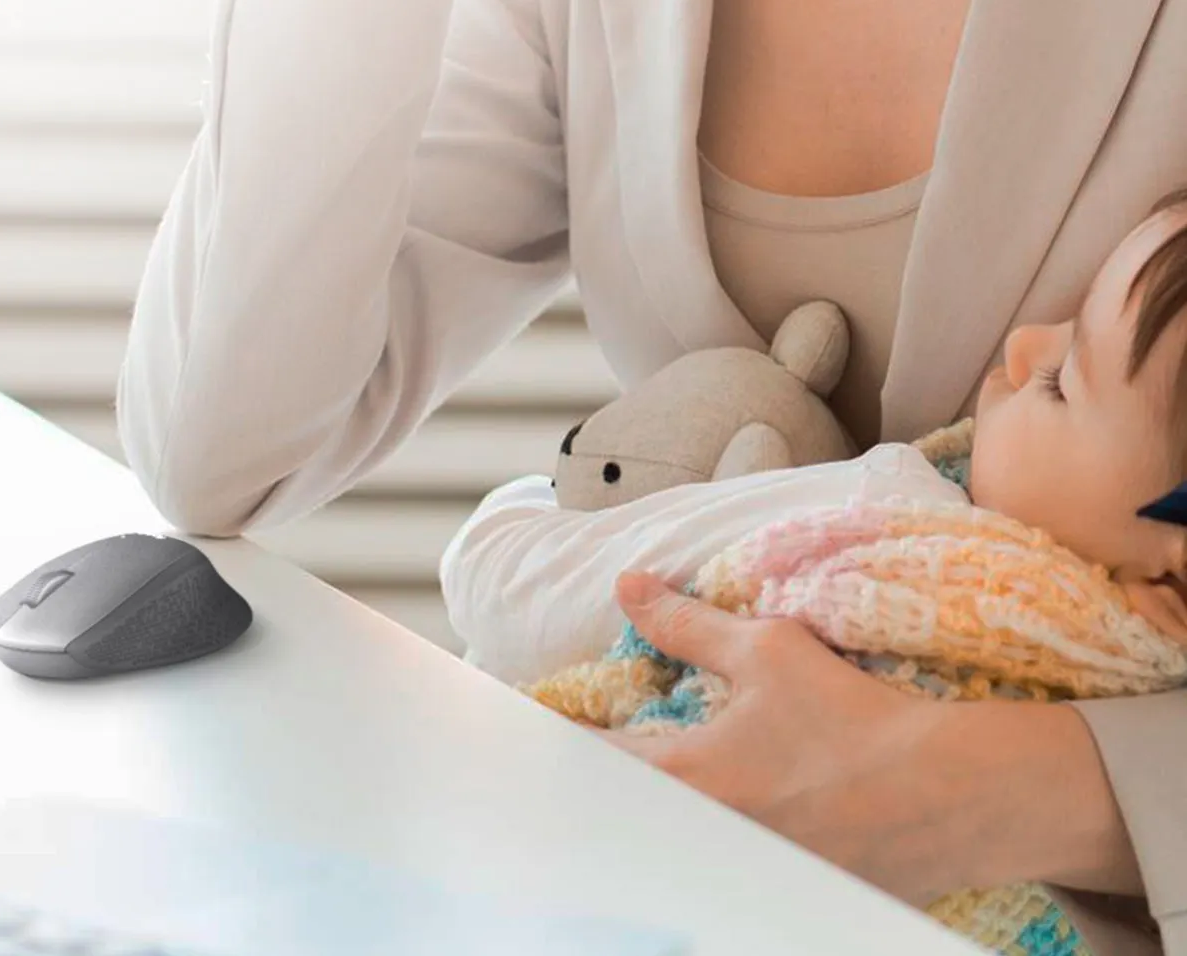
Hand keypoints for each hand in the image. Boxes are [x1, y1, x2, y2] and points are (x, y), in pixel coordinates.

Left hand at [589, 573, 969, 904]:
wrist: (950, 799)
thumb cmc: (851, 718)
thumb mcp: (765, 652)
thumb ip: (685, 624)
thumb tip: (628, 586)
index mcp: (685, 780)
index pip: (591, 761)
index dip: (554, 739)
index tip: (528, 726)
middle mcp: (702, 837)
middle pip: (620, 817)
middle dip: (598, 786)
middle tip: (579, 757)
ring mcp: (741, 873)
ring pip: (667, 845)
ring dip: (646, 813)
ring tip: (640, 783)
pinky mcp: (783, 892)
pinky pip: (716, 867)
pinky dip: (695, 844)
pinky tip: (712, 818)